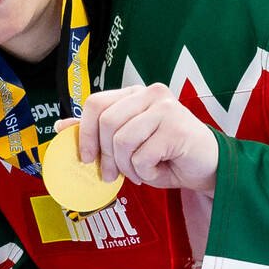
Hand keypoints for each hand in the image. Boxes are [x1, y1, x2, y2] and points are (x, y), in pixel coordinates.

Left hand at [73, 84, 220, 191]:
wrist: (208, 166)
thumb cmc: (166, 155)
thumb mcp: (127, 143)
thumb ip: (96, 132)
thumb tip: (60, 127)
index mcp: (134, 93)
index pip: (95, 104)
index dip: (84, 133)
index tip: (86, 158)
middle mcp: (149, 94)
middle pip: (106, 122)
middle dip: (105, 156)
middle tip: (112, 175)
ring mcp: (165, 108)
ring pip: (122, 141)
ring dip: (128, 167)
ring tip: (141, 172)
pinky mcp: (176, 127)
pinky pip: (142, 156)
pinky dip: (145, 172)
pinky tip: (159, 170)